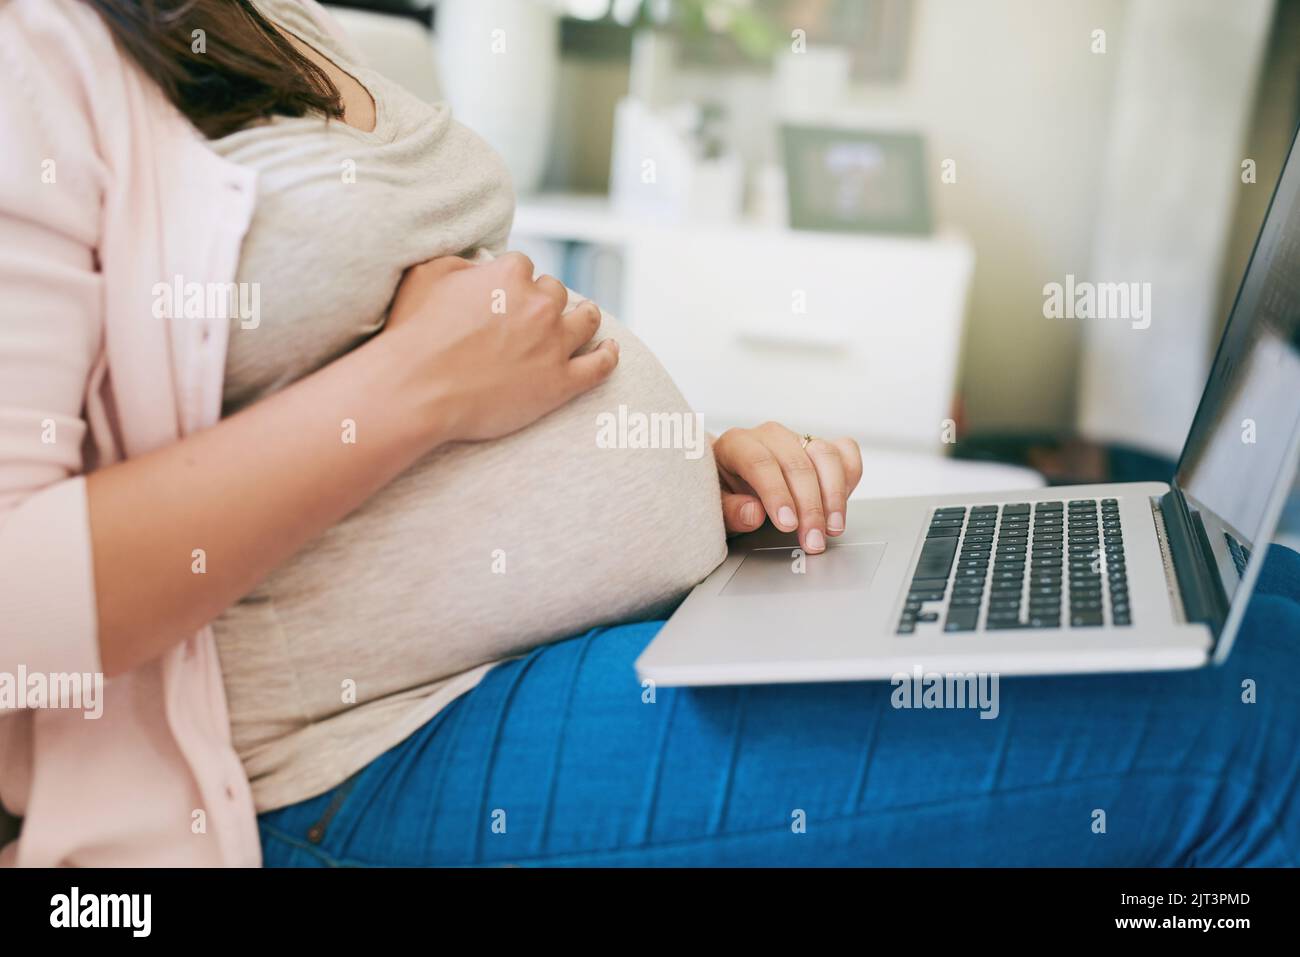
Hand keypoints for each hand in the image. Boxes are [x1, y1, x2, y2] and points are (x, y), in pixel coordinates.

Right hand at [383, 253, 618, 443]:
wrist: (417, 390)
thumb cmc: (414, 334)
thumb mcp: (426, 276)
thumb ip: (460, 263)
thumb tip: (479, 264)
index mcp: (510, 276)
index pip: (523, 267)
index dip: (513, 280)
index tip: (505, 293)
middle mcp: (539, 305)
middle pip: (555, 291)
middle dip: (544, 299)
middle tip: (533, 314)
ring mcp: (554, 345)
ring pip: (585, 320)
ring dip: (585, 316)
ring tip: (586, 318)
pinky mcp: (560, 383)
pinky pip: (599, 366)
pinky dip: (609, 356)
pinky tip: (611, 350)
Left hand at [711, 422, 862, 553]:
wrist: (730, 481)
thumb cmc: (722, 494)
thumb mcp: (713, 508)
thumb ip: (729, 511)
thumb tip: (753, 513)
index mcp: (736, 444)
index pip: (760, 462)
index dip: (777, 494)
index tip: (788, 524)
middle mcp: (770, 436)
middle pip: (797, 463)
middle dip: (809, 507)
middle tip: (812, 540)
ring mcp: (797, 439)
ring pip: (826, 455)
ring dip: (834, 496)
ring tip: (832, 528)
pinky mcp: (819, 447)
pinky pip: (844, 452)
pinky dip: (849, 477)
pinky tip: (841, 505)